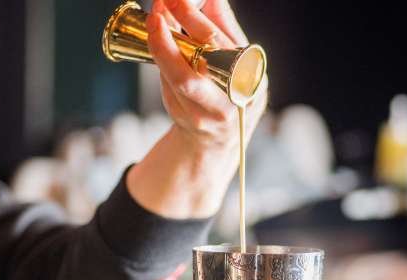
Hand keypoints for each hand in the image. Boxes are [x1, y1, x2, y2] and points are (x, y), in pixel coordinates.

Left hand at [126, 0, 267, 218]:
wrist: (219, 139)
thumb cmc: (226, 89)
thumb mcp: (236, 57)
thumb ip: (222, 25)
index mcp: (251, 72)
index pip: (223, 38)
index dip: (195, 14)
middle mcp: (237, 93)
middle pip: (208, 54)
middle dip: (181, 23)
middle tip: (162, 3)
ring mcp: (213, 110)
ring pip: (184, 77)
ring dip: (163, 45)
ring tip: (155, 21)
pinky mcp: (191, 119)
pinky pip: (171, 86)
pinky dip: (162, 62)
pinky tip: (157, 44)